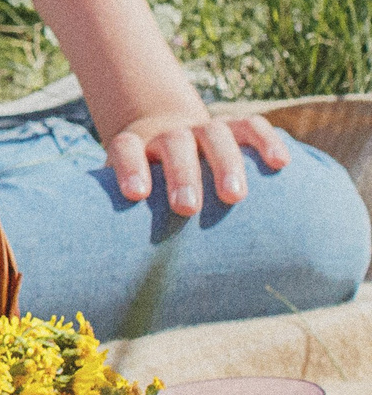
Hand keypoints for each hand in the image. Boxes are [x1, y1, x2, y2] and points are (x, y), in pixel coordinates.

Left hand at [107, 103, 292, 216]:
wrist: (169, 138)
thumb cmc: (152, 185)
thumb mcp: (133, 196)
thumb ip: (123, 221)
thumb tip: (115, 269)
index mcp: (137, 147)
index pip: (126, 148)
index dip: (130, 167)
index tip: (136, 194)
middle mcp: (170, 134)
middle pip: (174, 144)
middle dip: (182, 175)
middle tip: (186, 208)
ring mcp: (203, 129)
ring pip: (215, 134)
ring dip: (225, 163)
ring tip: (233, 198)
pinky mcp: (235, 127)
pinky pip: (252, 126)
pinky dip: (266, 140)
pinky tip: (280, 163)